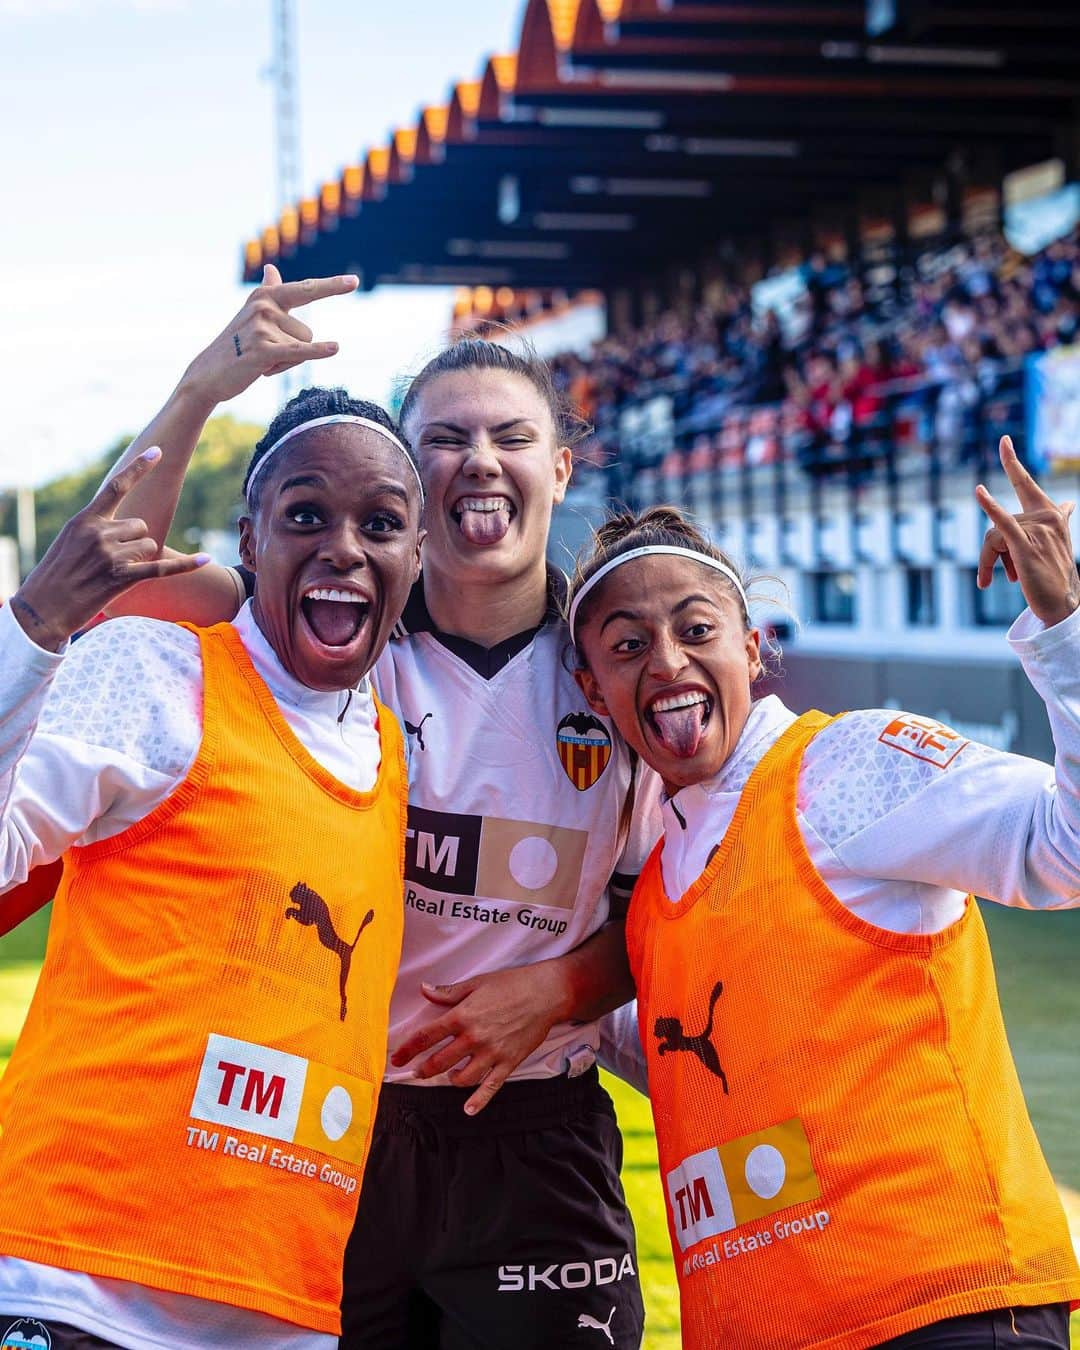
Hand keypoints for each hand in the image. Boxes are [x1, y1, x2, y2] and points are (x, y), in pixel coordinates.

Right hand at [11, 449, 209, 650]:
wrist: (44, 607)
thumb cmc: (58, 573)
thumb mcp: (71, 540)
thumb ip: (97, 527)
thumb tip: (130, 526)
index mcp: (85, 520)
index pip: (117, 487)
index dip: (139, 468)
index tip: (157, 451)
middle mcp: (100, 533)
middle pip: (140, 525)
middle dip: (133, 541)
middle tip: (109, 560)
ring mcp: (111, 556)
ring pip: (148, 545)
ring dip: (139, 559)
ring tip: (112, 573)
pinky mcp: (123, 578)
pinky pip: (162, 567)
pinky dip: (186, 564)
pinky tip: (206, 558)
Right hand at [178, 263, 358, 405]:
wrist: (208, 373)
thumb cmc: (236, 344)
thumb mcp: (252, 313)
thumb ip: (269, 291)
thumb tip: (272, 268)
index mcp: (265, 294)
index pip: (306, 289)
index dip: (332, 286)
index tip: (354, 282)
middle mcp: (265, 305)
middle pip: (306, 332)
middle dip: (293, 350)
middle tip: (264, 354)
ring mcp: (263, 326)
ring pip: (301, 349)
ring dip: (285, 363)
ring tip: (259, 362)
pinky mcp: (263, 349)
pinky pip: (300, 351)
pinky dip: (318, 351)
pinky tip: (335, 348)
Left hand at [390, 962, 572, 1114]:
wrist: (545, 994)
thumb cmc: (511, 984)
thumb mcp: (476, 983)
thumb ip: (448, 992)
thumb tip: (424, 989)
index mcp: (462, 1016)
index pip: (426, 1036)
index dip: (408, 1049)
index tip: (396, 1058)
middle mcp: (474, 1037)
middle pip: (439, 1061)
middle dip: (423, 1069)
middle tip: (416, 1072)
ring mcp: (491, 1053)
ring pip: (461, 1077)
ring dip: (448, 1080)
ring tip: (446, 1076)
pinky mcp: (508, 1063)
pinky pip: (490, 1087)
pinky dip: (478, 1101)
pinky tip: (468, 1109)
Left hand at [976, 436, 1079, 628]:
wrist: (1061, 603)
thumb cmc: (1054, 572)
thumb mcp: (1055, 541)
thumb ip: (1059, 518)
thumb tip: (1069, 503)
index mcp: (1050, 514)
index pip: (1026, 483)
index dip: (1012, 462)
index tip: (1003, 441)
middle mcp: (1046, 517)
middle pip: (996, 524)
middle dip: (990, 552)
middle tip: (993, 574)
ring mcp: (1036, 530)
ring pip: (992, 538)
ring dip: (987, 563)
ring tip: (994, 582)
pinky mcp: (1025, 544)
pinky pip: (1002, 522)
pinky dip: (990, 506)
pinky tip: (979, 491)